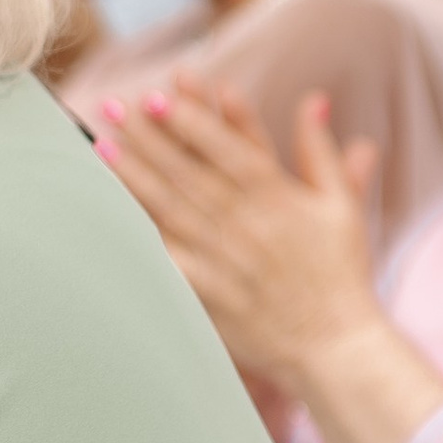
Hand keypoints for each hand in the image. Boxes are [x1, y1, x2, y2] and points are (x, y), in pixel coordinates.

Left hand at [95, 77, 381, 383]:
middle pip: (189, 173)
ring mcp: (225, 260)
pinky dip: (140, 237)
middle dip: (149, 138)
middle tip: (113, 108)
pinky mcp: (208, 295)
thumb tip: (314, 99)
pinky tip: (110, 216)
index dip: (192, 121)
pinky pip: (167, 261)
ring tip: (102, 148)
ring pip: (171, 210)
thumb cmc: (339, 272)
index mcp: (279, 199)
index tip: (159, 95)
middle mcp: (248, 225)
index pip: (228, 150)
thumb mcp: (340, 205)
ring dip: (135, 177)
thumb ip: (319, 150)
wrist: (335, 347)